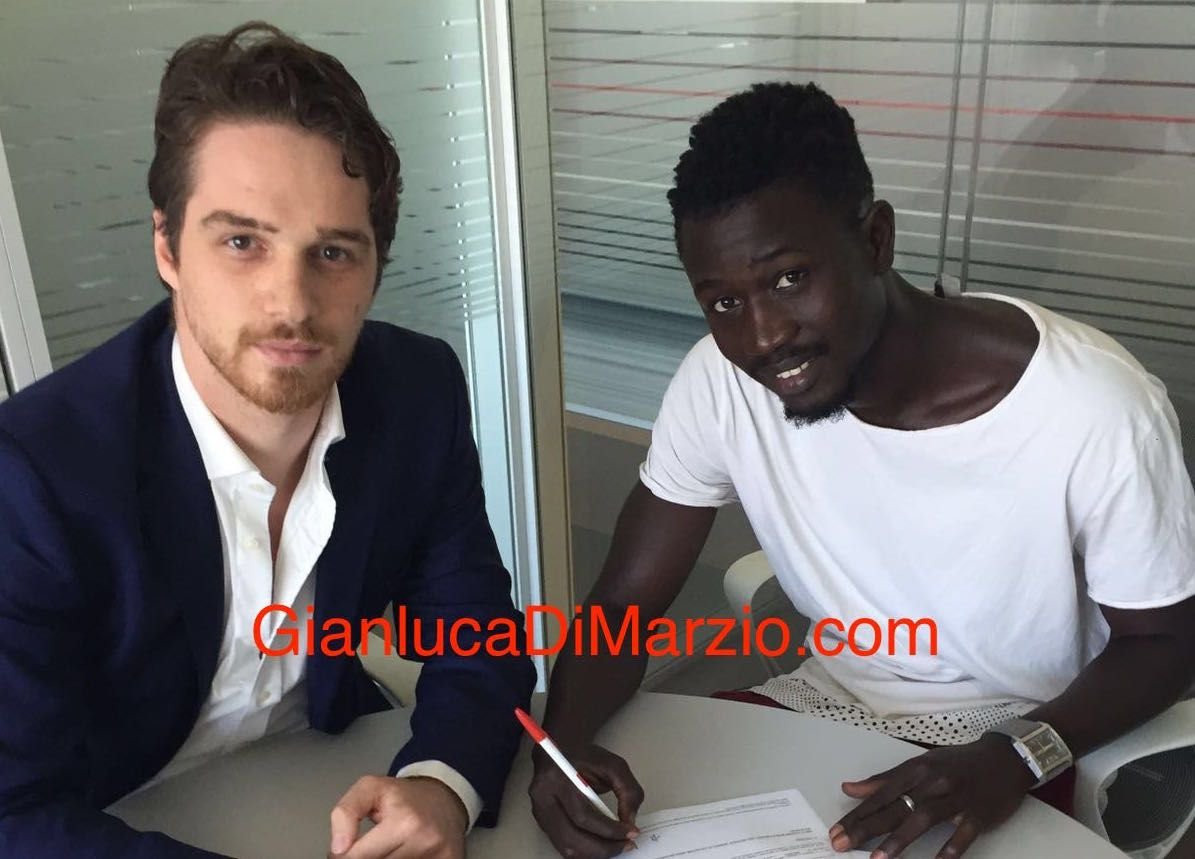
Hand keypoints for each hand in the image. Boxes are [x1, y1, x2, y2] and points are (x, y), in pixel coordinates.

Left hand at [328, 775, 466, 858]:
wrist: (445, 799)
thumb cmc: (404, 797)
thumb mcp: (369, 788)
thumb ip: (346, 812)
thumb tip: (338, 847)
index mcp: (404, 822)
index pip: (358, 858)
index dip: (344, 856)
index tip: (345, 850)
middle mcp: (424, 843)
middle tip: (367, 849)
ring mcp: (439, 857)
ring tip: (385, 850)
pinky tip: (402, 854)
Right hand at [528, 741, 642, 857]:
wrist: (559, 749)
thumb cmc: (585, 757)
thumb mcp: (613, 765)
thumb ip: (627, 790)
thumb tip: (629, 820)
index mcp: (558, 777)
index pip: (582, 815)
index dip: (609, 829)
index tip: (631, 832)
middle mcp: (542, 797)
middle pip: (571, 836)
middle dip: (603, 847)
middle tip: (626, 844)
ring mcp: (539, 811)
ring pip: (565, 846)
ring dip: (593, 853)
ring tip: (615, 847)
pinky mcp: (541, 822)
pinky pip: (562, 845)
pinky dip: (583, 851)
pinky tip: (600, 846)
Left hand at [829, 735, 1035, 857]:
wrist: (1005, 758)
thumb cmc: (957, 763)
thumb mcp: (920, 764)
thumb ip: (884, 780)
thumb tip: (848, 788)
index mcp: (916, 769)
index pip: (880, 794)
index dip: (857, 813)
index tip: (836, 830)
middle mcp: (932, 781)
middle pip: (895, 807)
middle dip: (866, 827)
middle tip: (841, 844)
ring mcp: (956, 798)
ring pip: (922, 818)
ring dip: (898, 840)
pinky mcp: (979, 814)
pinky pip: (962, 834)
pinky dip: (949, 850)